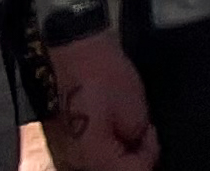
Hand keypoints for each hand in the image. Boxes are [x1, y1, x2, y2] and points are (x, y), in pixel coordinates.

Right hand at [46, 31, 157, 169]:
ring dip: (115, 155)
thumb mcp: (134, 104)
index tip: (150, 132)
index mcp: (93, 159)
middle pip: (114, 170)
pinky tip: (106, 128)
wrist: (70, 50)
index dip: (150, 153)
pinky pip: (85, 158)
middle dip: (131, 158)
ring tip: (122, 128)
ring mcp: (62, 157)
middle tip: (139, 134)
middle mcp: (73, 164)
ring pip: (99, 165)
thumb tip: (137, 146)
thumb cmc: (99, 73)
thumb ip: (139, 137)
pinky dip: (100, 150)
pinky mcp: (58, 147)